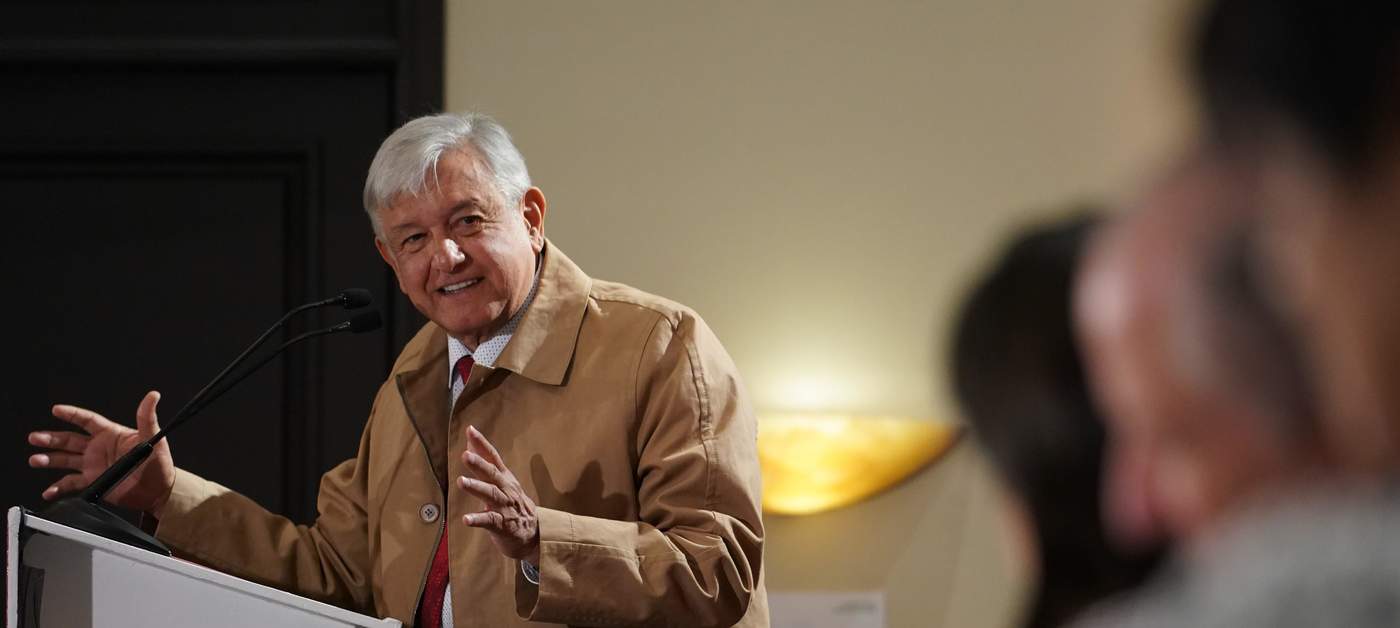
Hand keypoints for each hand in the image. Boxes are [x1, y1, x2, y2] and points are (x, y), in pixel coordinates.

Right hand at [28, 391, 176, 513]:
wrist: (159, 491)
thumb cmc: (159, 463)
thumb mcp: (152, 438)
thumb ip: (147, 418)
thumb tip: (153, 396)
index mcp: (111, 434)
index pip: (87, 420)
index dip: (72, 414)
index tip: (57, 409)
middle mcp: (98, 448)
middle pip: (69, 439)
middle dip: (51, 438)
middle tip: (35, 438)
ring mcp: (94, 466)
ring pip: (65, 460)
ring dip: (49, 460)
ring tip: (35, 460)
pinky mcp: (93, 482)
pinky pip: (70, 483)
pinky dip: (58, 487)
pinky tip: (48, 491)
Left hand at [457, 425, 539, 563]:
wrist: (534, 534)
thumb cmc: (512, 505)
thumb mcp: (502, 482)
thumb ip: (485, 465)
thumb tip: (469, 444)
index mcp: (505, 478)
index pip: (493, 457)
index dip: (482, 444)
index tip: (470, 430)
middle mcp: (506, 489)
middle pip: (492, 474)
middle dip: (479, 464)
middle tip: (465, 455)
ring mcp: (505, 507)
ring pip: (491, 495)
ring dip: (476, 487)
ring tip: (461, 481)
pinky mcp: (503, 525)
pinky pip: (490, 521)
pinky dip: (478, 519)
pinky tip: (466, 519)